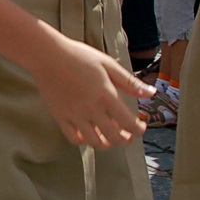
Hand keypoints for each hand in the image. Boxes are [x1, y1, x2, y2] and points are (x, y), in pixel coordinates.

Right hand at [29, 29, 150, 148]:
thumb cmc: (79, 56)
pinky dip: (82, 140)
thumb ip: (130, 82)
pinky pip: (73, 138)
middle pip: (114, 138)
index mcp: (106, 96)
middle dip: (124, 140)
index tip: (140, 127)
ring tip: (109, 138)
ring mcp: (75, 116)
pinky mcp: (60, 117)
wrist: (48, 55)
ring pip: (94, 142)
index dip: (139, 129)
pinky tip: (86, 134)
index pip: (129, 123)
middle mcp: (92, 110)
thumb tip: (151, 94)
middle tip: (127, 136)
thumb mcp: (108, 65)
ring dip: (106, 143)